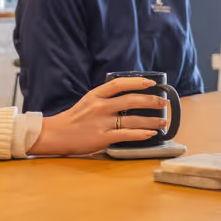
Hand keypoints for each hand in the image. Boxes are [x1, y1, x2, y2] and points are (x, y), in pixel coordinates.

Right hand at [30, 77, 169, 154]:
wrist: (56, 134)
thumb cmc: (74, 118)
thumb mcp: (88, 102)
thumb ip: (105, 98)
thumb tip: (129, 97)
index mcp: (96, 95)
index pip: (119, 84)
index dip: (137, 82)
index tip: (152, 83)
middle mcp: (100, 107)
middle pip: (131, 101)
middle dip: (151, 101)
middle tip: (163, 103)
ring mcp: (101, 123)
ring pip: (132, 120)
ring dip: (151, 120)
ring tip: (163, 121)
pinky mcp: (102, 138)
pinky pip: (126, 135)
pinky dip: (141, 134)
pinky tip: (151, 133)